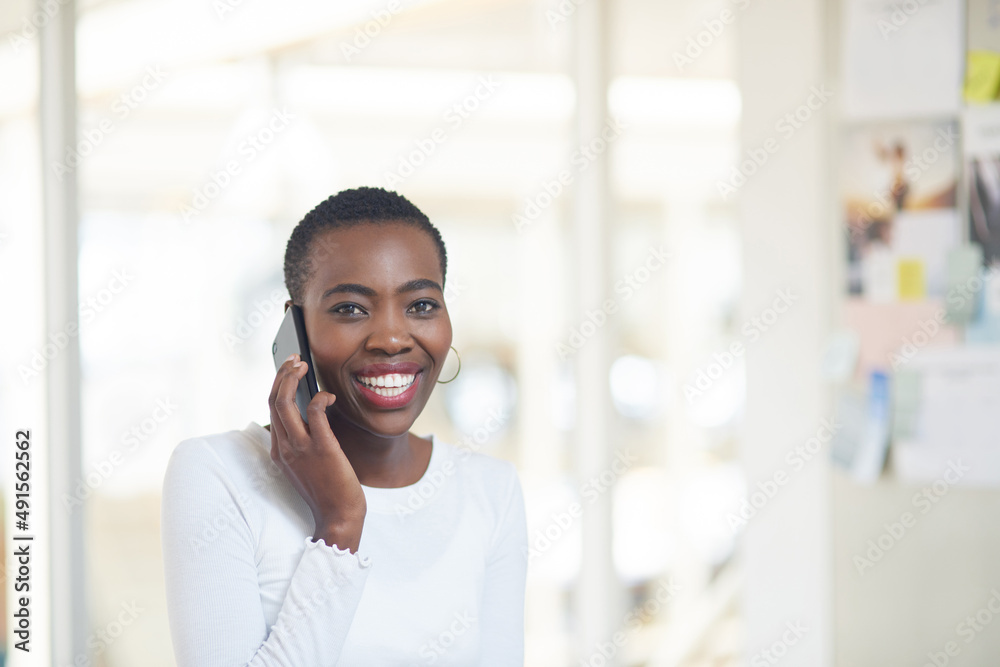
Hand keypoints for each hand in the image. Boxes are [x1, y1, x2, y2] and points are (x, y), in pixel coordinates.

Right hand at [268, 353, 365, 551]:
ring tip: (304, 366)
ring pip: (284, 402)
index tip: (288, 368)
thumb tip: (310, 412)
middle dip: (282, 374)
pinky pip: (314, 412)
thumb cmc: (328, 490)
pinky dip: (319, 397)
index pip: (270, 408)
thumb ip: (302, 440)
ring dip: (292, 378)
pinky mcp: (321, 448)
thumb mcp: (306, 464)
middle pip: (273, 400)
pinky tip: (329, 396)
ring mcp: (300, 448)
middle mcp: (284, 447)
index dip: (277, 384)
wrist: (338, 516)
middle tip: (295, 359)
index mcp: (279, 451)